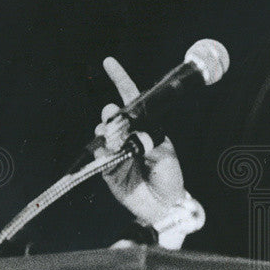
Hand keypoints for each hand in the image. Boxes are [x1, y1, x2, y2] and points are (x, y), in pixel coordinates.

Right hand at [93, 57, 185, 225]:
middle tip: (115, 118)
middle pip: (113, 114)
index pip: (132, 101)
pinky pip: (100, 154)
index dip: (121, 80)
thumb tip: (127, 131)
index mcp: (146, 129)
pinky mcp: (107, 168)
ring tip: (117, 141)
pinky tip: (111, 154)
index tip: (109, 62)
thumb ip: (147, 141)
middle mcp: (130, 137)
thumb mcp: (165, 155)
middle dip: (111, 112)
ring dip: (107, 131)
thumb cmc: (169, 178)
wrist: (164, 206)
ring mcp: (117, 151)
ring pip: (103, 132)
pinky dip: (104, 151)